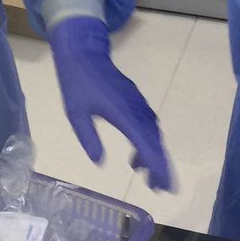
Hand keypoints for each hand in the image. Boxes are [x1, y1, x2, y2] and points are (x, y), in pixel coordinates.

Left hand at [49, 16, 171, 190]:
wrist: (83, 52)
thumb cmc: (76, 81)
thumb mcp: (75, 113)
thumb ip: (88, 137)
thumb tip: (100, 162)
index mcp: (121, 112)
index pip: (145, 143)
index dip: (156, 165)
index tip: (164, 184)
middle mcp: (134, 108)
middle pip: (154, 140)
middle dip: (159, 165)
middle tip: (160, 188)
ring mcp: (136, 103)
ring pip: (151, 132)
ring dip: (152, 154)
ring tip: (146, 176)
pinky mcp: (133, 99)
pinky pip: (146, 123)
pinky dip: (146, 141)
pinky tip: (137, 153)